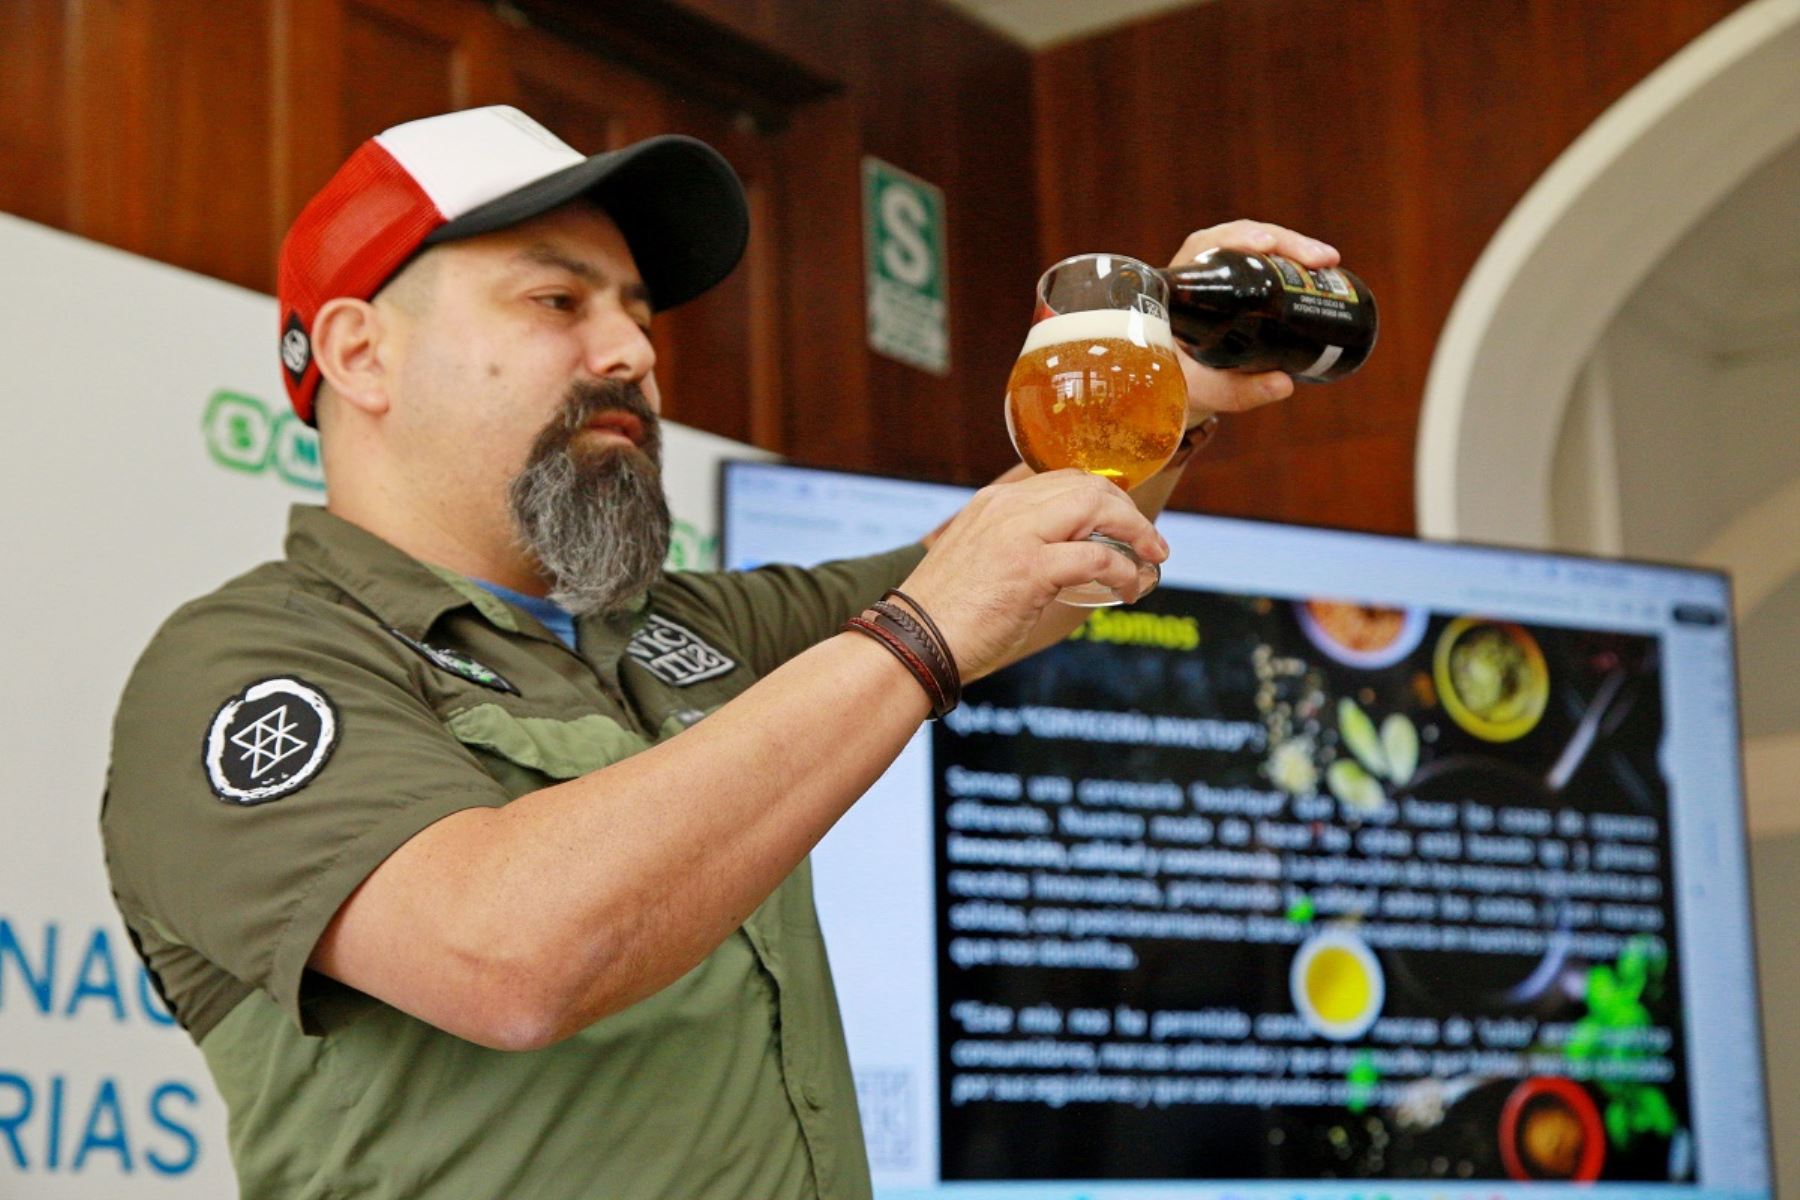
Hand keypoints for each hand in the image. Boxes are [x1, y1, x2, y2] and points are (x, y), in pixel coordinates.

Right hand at [896, 470, 1167, 680]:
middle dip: (1127, 511)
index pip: (1063, 478)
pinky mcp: (1030, 569)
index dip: (1104, 496)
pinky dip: (1123, 570)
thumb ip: (1012, 551)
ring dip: (1135, 532)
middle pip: (1087, 485)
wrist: (911, 643)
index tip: (1123, 522)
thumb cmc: (944, 617)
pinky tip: (1129, 588)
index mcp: (993, 503)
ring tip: (1150, 559)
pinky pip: (1096, 557)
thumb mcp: (978, 563)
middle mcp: (1006, 508)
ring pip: (1097, 507)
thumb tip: (1057, 566)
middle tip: (1148, 542)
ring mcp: (1018, 535)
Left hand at [1167, 219, 1341, 424]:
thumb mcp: (1208, 390)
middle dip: (1286, 243)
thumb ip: (1241, 392)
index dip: (1242, 238)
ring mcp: (1222, 272)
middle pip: (1244, 238)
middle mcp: (1201, 269)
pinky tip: (1324, 267)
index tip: (1268, 245)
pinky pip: (1269, 260)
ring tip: (1329, 262)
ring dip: (1297, 248)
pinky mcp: (1241, 280)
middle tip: (1320, 261)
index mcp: (1182, 285)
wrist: (1178, 385)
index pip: (1211, 245)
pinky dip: (1296, 260)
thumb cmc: (1183, 384)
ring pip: (1262, 245)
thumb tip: (1284, 385)